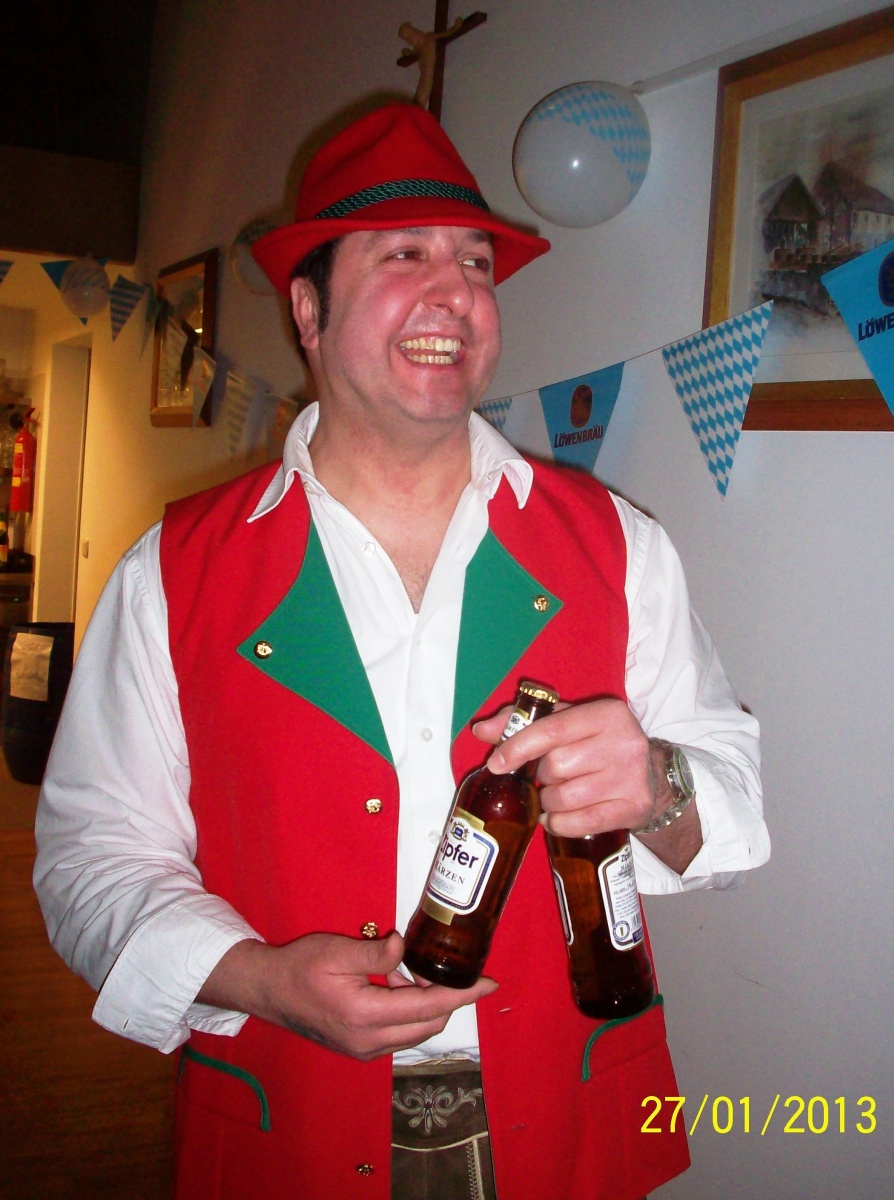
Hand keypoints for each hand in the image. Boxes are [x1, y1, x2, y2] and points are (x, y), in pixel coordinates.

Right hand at [200, 931, 496, 1060]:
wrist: (268, 991)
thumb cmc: (299, 966)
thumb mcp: (336, 950)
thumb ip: (375, 952)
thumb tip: (404, 947)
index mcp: (365, 1015)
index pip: (430, 1007)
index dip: (463, 995)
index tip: (489, 984)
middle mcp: (369, 1041)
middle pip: (430, 1024)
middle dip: (445, 996)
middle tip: (437, 964)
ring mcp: (365, 1049)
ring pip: (416, 1030)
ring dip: (424, 1003)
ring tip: (406, 969)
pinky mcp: (360, 1048)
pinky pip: (399, 1032)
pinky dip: (408, 1010)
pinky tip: (392, 984)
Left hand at [473, 698, 657, 836]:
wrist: (652, 775)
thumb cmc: (599, 744)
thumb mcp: (568, 723)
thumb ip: (523, 721)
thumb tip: (481, 730)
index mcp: (607, 714)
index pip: (552, 730)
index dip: (518, 748)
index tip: (496, 763)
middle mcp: (624, 742)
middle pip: (557, 766)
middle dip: (542, 776)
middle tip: (548, 777)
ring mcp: (632, 777)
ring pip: (566, 797)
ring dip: (550, 801)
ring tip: (556, 796)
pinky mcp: (635, 808)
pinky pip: (582, 822)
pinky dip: (560, 824)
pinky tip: (556, 819)